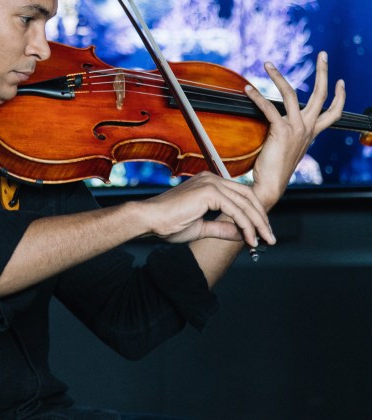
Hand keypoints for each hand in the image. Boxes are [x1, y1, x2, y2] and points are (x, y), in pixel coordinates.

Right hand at [144, 171, 275, 248]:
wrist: (150, 219)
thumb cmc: (169, 223)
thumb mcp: (202, 227)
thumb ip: (222, 227)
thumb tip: (242, 233)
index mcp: (209, 183)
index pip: (241, 194)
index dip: (254, 213)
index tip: (261, 232)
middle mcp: (212, 178)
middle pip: (248, 196)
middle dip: (261, 218)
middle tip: (270, 238)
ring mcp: (210, 182)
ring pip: (245, 203)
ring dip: (257, 224)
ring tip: (264, 241)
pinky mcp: (209, 192)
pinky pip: (236, 210)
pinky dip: (246, 225)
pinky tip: (249, 239)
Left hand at [246, 51, 345, 209]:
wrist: (270, 186)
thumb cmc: (274, 167)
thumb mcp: (288, 145)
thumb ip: (288, 131)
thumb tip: (278, 117)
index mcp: (312, 133)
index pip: (332, 112)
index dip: (338, 96)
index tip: (339, 80)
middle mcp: (308, 129)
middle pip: (321, 96)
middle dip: (323, 72)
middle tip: (323, 54)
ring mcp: (296, 129)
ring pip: (291, 94)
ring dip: (277, 76)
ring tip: (267, 64)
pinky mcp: (281, 131)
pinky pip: (268, 108)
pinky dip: (256, 96)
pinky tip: (247, 89)